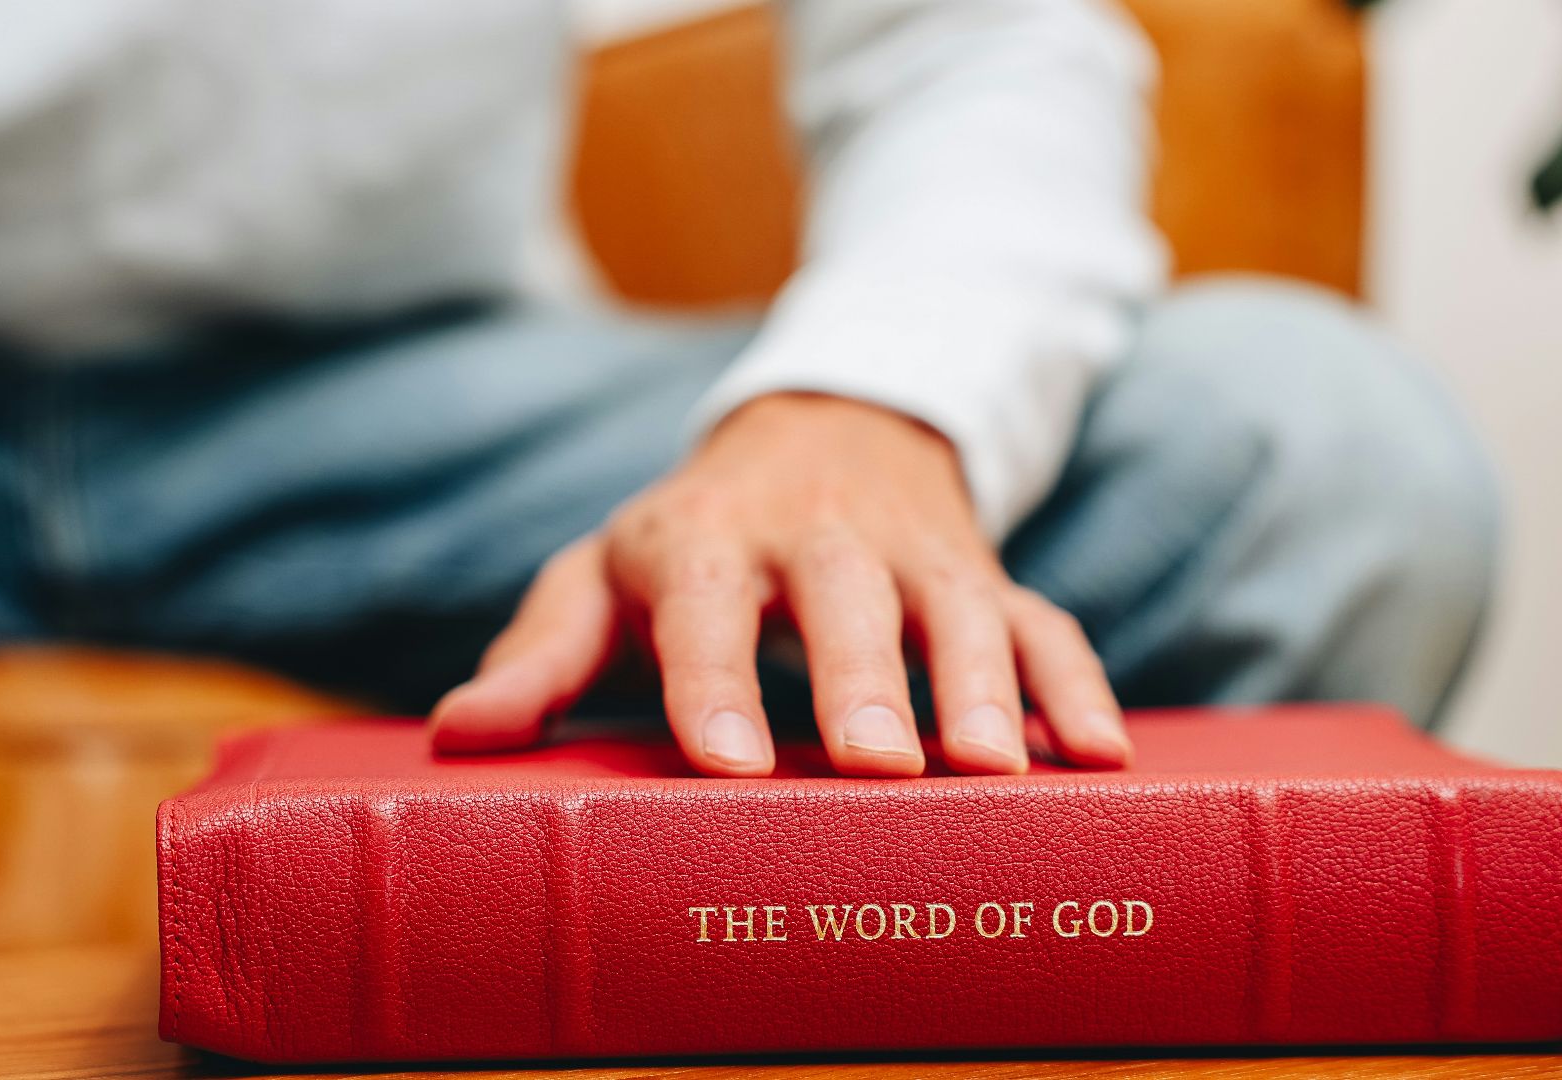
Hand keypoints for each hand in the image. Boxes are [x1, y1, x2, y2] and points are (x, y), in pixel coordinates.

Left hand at [428, 392, 1131, 776]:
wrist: (822, 428)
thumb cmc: (692, 538)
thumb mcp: (602, 576)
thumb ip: (542, 655)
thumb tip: (460, 739)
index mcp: (704, 541)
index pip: (706, 607)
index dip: (717, 683)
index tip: (733, 764)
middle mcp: (814, 536)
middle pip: (845, 598)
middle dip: (865, 679)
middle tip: (878, 764)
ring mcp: (911, 554)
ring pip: (956, 606)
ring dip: (982, 683)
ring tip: (994, 769)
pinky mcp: (981, 574)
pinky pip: (1042, 620)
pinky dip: (1076, 682)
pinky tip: (1100, 758)